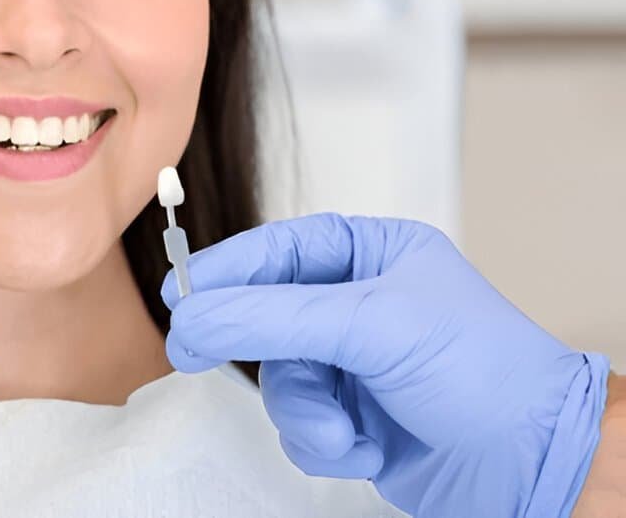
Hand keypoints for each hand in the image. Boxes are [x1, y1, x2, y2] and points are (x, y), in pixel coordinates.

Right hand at [163, 214, 610, 516]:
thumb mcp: (372, 326)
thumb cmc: (482, 373)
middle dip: (260, 351)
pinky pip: (299, 425)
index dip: (228, 269)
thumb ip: (272, 317)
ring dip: (305, 413)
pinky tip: (364, 449)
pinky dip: (323, 443)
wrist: (530, 461)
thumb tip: (194, 315)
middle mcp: (360, 305)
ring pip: (281, 380)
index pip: (281, 250)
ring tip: (343, 429)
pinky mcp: (353, 416)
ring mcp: (354, 363)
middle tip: (193, 353)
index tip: (182, 293)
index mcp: (374, 256)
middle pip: (267, 318)